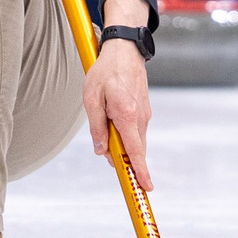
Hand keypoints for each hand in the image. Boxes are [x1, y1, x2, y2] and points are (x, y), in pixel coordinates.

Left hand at [84, 27, 153, 191]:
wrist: (124, 51)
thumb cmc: (105, 72)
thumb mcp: (92, 99)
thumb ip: (97, 127)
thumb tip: (102, 151)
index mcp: (126, 115)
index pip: (135, 151)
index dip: (140, 171)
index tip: (145, 187)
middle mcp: (140, 117)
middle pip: (135, 150)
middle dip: (125, 160)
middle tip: (111, 159)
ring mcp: (144, 114)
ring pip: (135, 140)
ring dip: (122, 144)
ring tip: (106, 128)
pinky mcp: (144, 111)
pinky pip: (135, 130)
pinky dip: (126, 135)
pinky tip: (112, 122)